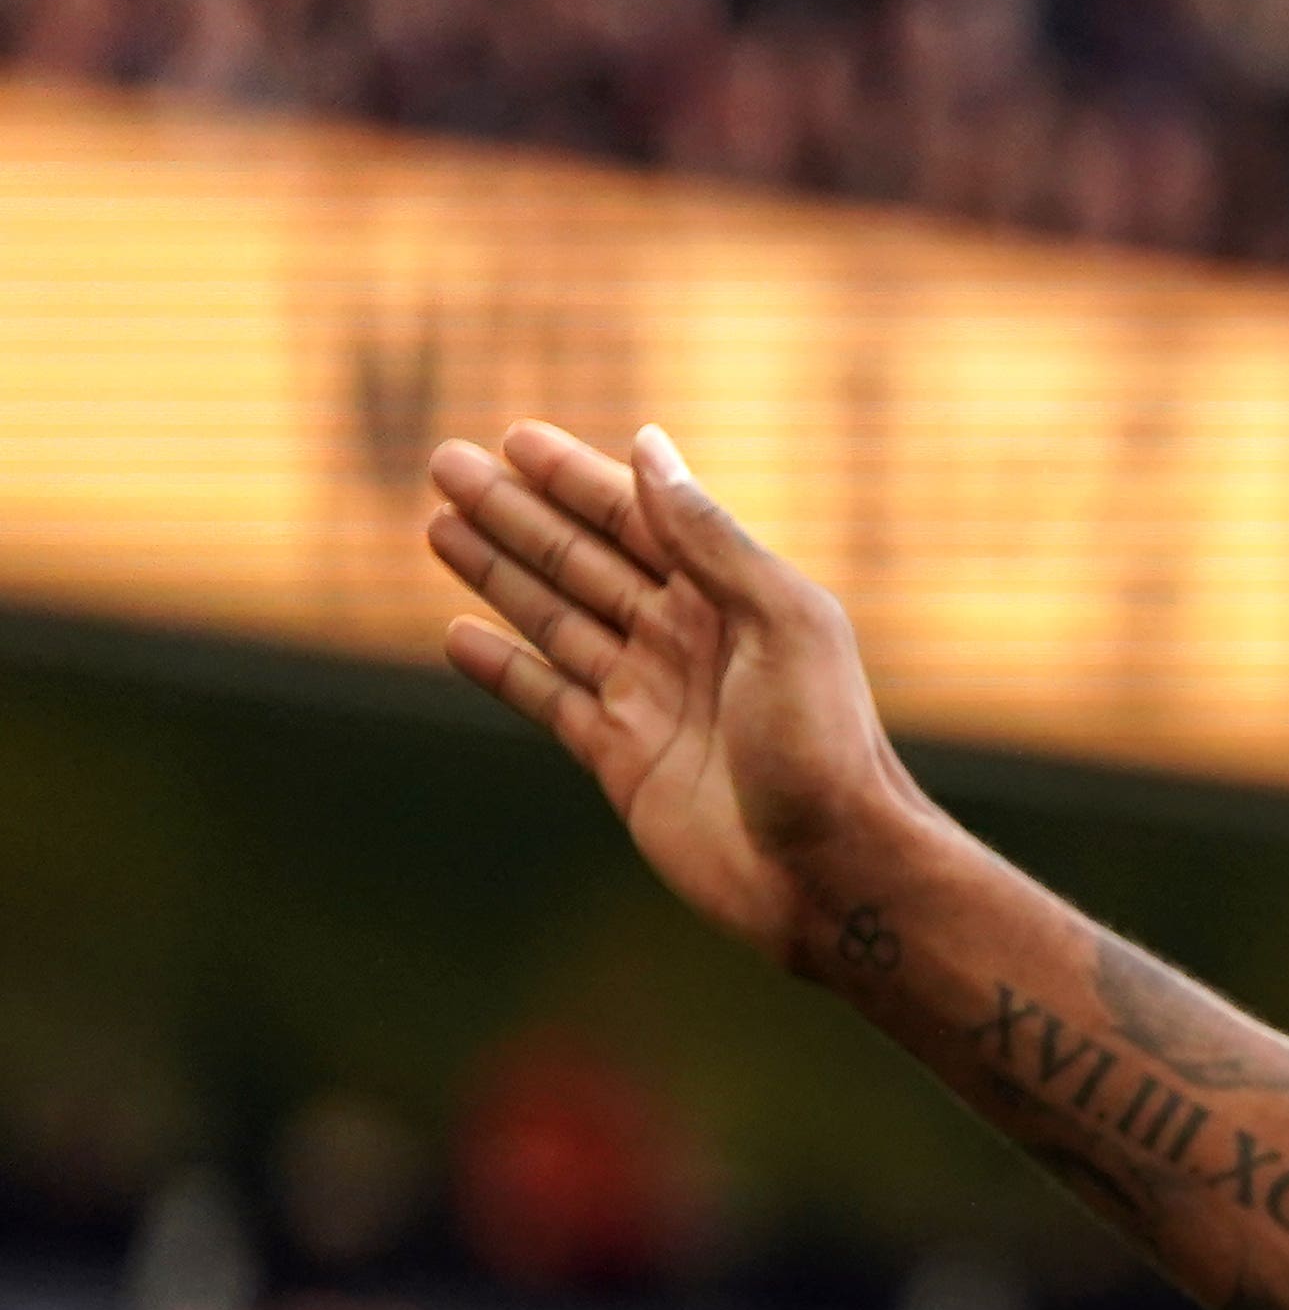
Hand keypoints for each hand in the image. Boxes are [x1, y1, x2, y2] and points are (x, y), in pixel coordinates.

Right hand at [424, 421, 931, 975]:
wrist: (830, 870)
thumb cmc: (826, 745)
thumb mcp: (782, 623)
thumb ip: (710, 539)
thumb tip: (650, 446)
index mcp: (733, 599)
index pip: (639, 520)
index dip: (575, 479)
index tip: (513, 439)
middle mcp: (688, 641)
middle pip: (583, 560)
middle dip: (516, 513)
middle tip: (444, 463)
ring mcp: (651, 699)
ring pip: (556, 620)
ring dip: (498, 573)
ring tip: (437, 525)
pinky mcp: (624, 760)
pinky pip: (550, 700)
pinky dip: (504, 669)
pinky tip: (459, 635)